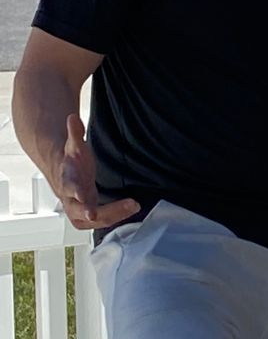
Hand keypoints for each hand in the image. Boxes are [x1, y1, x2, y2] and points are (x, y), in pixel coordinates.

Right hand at [56, 115, 139, 229]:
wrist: (64, 174)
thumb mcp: (73, 146)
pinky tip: (131, 210)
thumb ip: (74, 133)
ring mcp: (79, 209)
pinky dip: (114, 217)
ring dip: (111, 215)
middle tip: (116, 208)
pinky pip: (100, 220)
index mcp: (66, 181)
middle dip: (94, 212)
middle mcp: (70, 198)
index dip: (76, 193)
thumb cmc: (71, 162)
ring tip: (133, 206)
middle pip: (79, 210)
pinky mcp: (88, 214)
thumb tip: (72, 117)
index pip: (70, 188)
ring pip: (91, 220)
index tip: (84, 197)